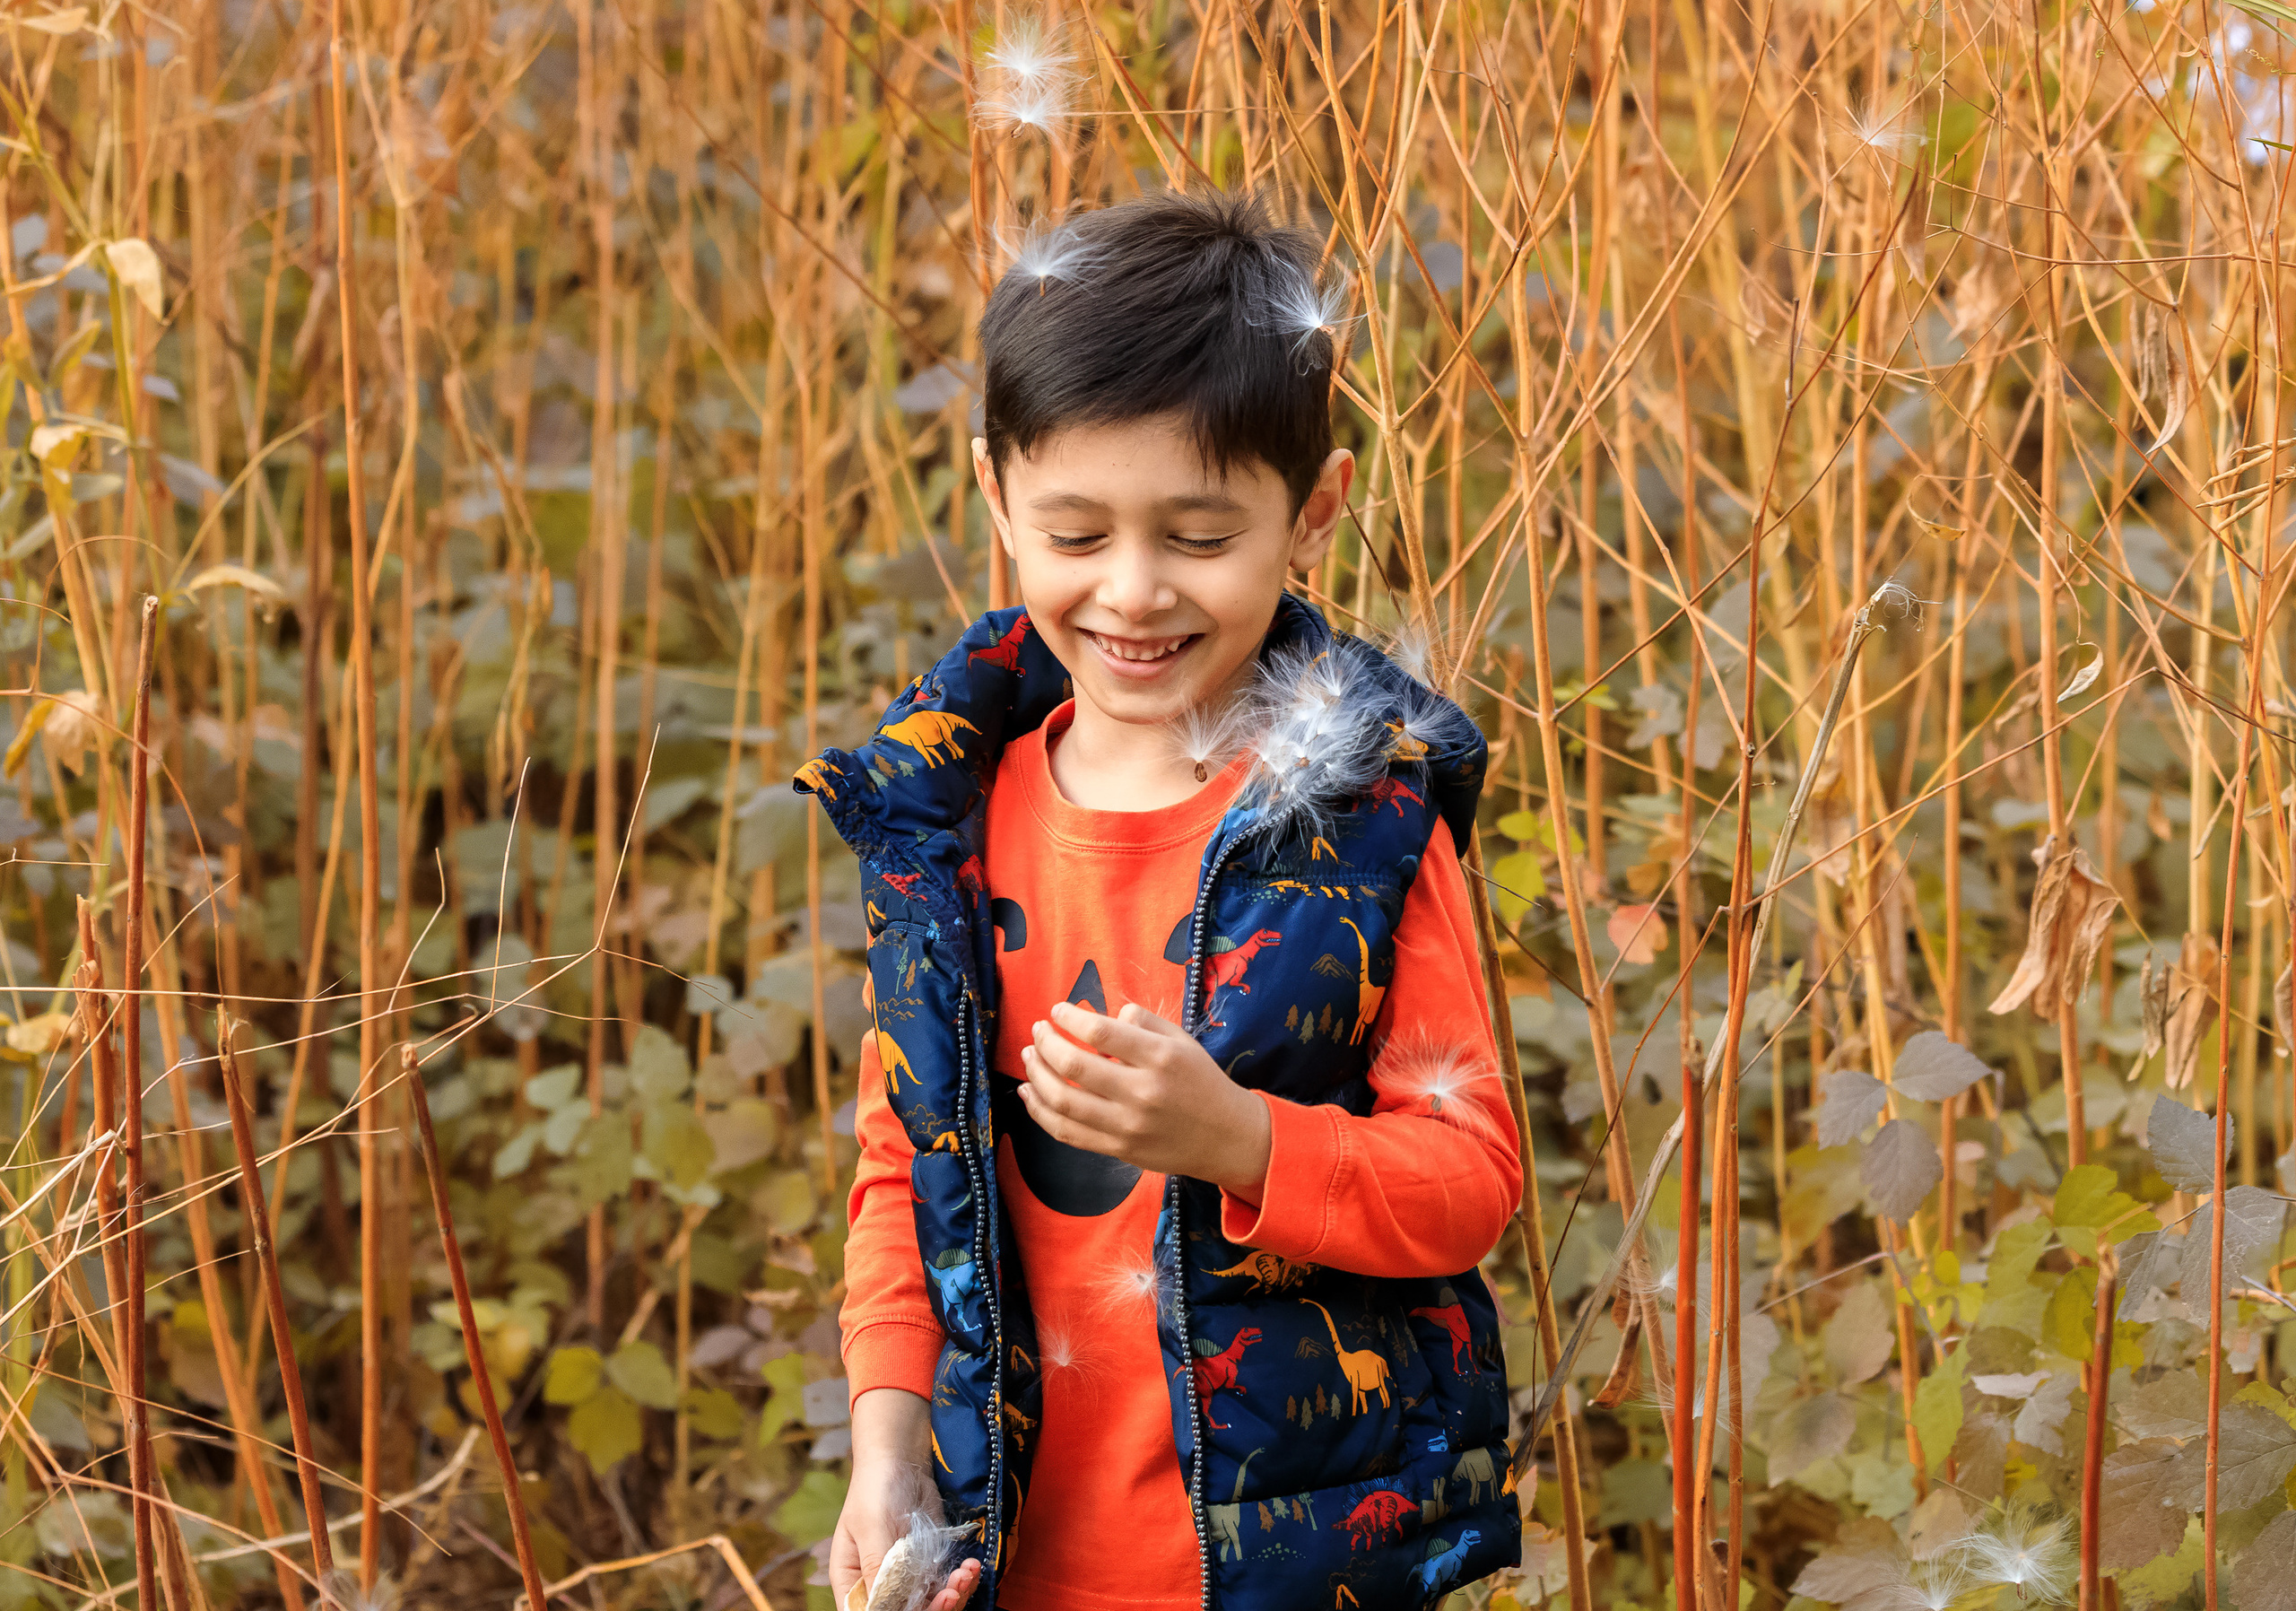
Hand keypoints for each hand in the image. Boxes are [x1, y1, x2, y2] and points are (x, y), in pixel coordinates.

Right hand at [830, 1392, 982, 1610]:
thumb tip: (880, 1606)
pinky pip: (944, 1586)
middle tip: (952, 1592)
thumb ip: (876, 1568)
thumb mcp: (872, 1528)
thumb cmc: (875, 1489)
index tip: (922, 1606)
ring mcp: (905, 1576)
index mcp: (852, 1580)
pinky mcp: (928, 1565)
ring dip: (953, 1596)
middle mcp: (877, 1584)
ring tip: (966, 1574)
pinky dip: (961, 1581)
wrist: (901, 1461)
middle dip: (932, 1608)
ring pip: (928, 1604)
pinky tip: (970, 1567)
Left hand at [1019, 1001, 1271, 1194]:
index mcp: (1159, 1058)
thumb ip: (1142, 1021)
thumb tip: (1099, 1017)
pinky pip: (1068, 1133)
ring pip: (1063, 1102)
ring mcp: (1128, 1126)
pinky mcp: (1118, 1150)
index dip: (1069, 1018)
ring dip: (1035, 1075)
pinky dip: (1040, 1112)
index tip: (1057, 1010)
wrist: (1227, 1137)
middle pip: (1073, 1066)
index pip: (1099, 1032)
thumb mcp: (1181, 1040)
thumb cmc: (1201, 1081)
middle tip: (1037, 1030)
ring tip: (1028, 1057)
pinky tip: (1029, 1093)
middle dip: (1045, 1043)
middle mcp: (1142, 1092)